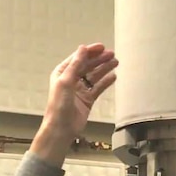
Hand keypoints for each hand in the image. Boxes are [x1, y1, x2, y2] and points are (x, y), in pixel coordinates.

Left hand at [30, 43, 117, 164]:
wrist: (61, 128)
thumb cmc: (59, 105)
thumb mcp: (66, 81)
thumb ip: (75, 65)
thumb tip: (82, 48)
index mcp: (62, 73)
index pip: (78, 58)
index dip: (90, 52)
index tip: (102, 47)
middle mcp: (71, 80)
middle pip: (88, 65)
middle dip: (99, 59)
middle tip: (112, 54)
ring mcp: (80, 90)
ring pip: (94, 76)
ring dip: (104, 68)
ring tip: (116, 62)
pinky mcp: (88, 100)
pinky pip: (98, 88)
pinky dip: (106, 82)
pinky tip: (113, 76)